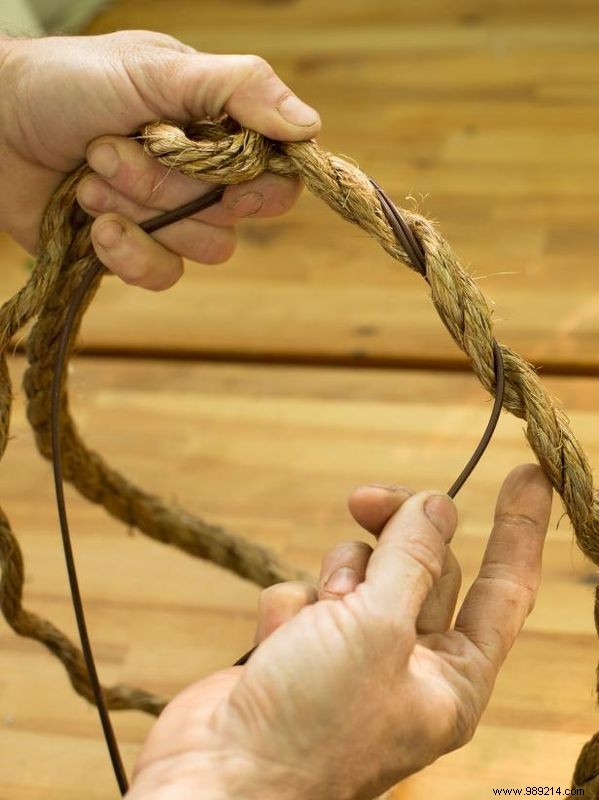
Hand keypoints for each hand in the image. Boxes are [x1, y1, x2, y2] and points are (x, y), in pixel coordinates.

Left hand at [0, 31, 319, 288]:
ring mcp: (168, 218)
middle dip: (170, 186)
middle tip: (111, 146)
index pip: (275, 175)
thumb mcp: (156, 69)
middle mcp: (199, 177)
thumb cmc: (67, 83)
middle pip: (233, 216)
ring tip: (91, 171)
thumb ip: (237, 88)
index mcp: (215, 129)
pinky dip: (128, 252)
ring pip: (201, 248)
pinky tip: (93, 223)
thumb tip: (311, 126)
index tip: (233, 176)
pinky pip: (162, 276)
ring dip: (142, 210)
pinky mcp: (135, 251)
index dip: (261, 186)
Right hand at [125, 464, 551, 799]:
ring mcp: (349, 652)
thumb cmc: (313, 726)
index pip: (504, 592)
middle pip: (423, 564)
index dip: (518, 532)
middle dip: (398, 529)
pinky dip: (289, 605)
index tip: (530, 474)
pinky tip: (275, 644)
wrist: (218, 775)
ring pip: (360, 569)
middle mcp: (406, 663)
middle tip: (367, 498)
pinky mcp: (298, 644)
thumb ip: (413, 560)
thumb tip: (437, 507)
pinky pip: (304, 590)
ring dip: (337, 575)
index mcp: (450, 678)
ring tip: (317, 615)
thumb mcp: (380, 630)